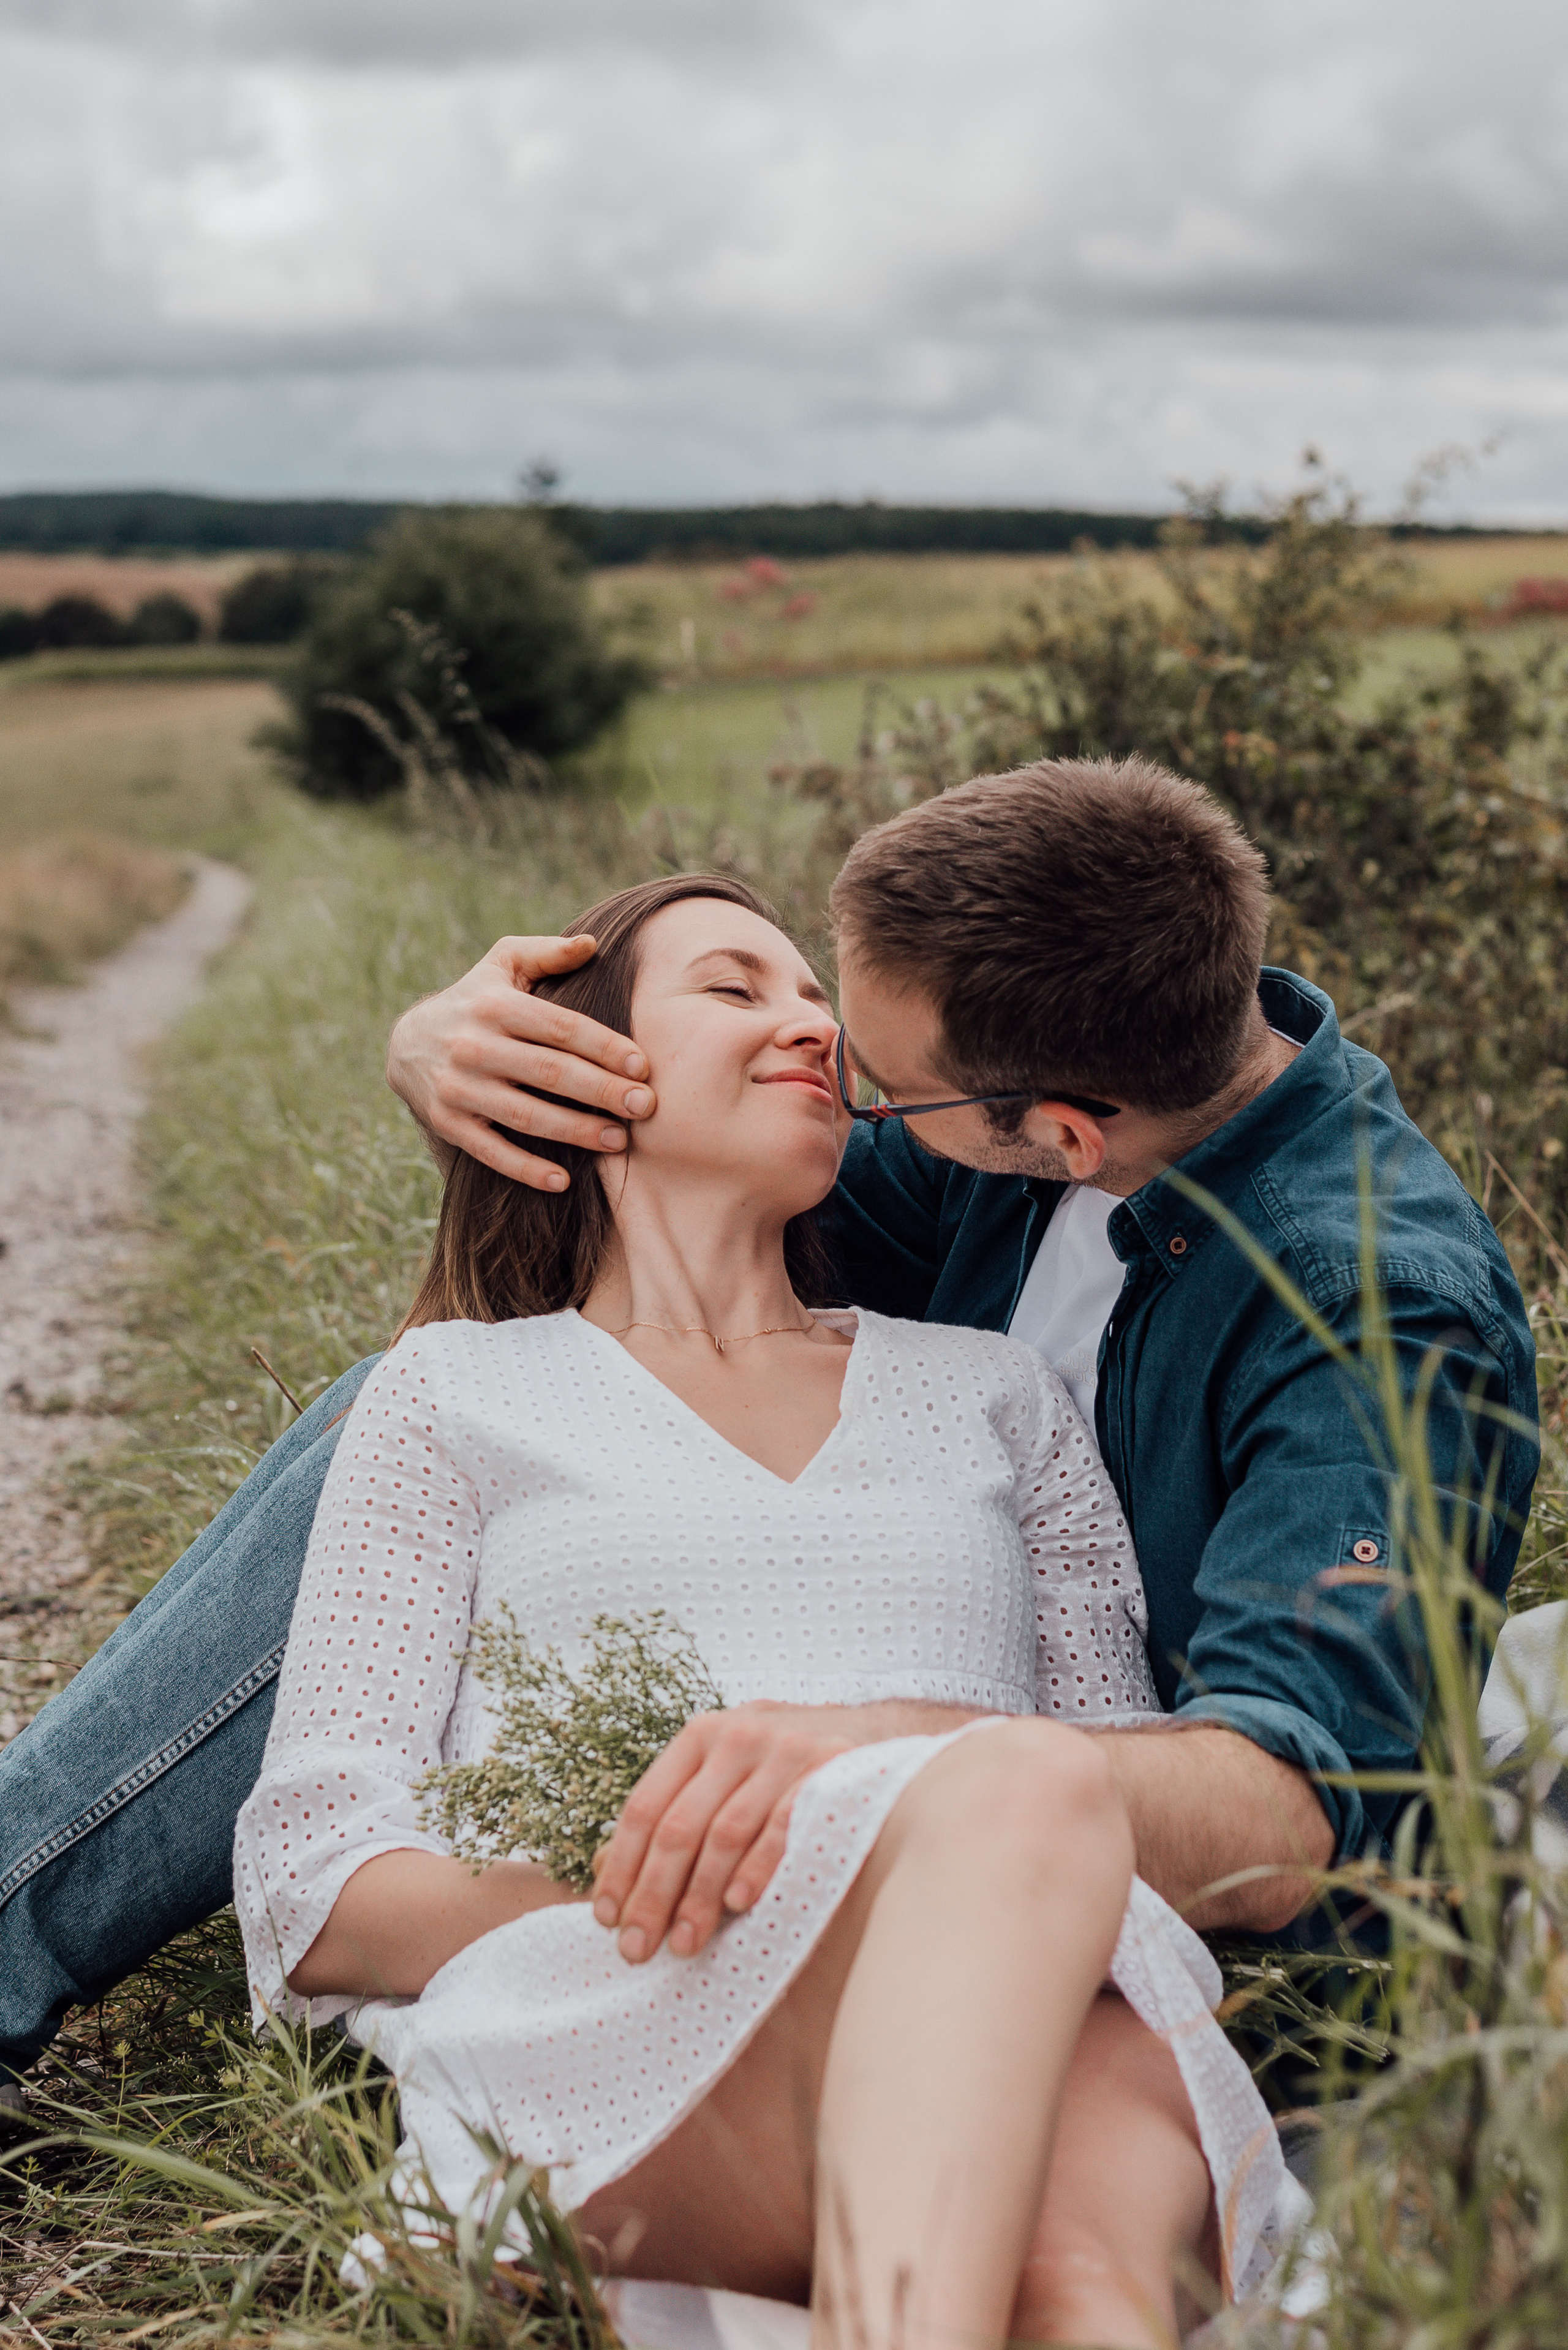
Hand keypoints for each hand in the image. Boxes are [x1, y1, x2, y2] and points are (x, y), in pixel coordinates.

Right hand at [385, 935, 656, 1192]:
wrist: (405, 1042)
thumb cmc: (474, 1000)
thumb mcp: (501, 964)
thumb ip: (546, 953)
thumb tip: (592, 945)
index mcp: (496, 1006)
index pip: (562, 1027)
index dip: (605, 1048)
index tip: (643, 1067)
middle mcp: (474, 1046)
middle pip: (550, 1072)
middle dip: (603, 1091)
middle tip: (644, 1106)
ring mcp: (458, 1088)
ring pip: (525, 1115)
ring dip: (575, 1131)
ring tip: (618, 1141)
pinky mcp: (448, 1123)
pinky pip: (491, 1152)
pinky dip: (526, 1169)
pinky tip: (563, 1181)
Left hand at [591, 1704, 859, 1963]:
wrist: (871, 1733)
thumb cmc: (781, 1771)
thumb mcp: (726, 1772)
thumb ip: (679, 1809)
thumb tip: (602, 1870)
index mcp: (699, 1736)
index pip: (644, 1807)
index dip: (621, 1866)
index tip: (607, 1919)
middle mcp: (736, 1736)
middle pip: (678, 1826)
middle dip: (652, 1895)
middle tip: (637, 1949)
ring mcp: (782, 1751)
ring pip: (724, 1833)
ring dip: (699, 1897)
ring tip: (684, 1945)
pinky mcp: (825, 1770)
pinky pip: (781, 1827)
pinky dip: (756, 1869)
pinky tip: (737, 1906)